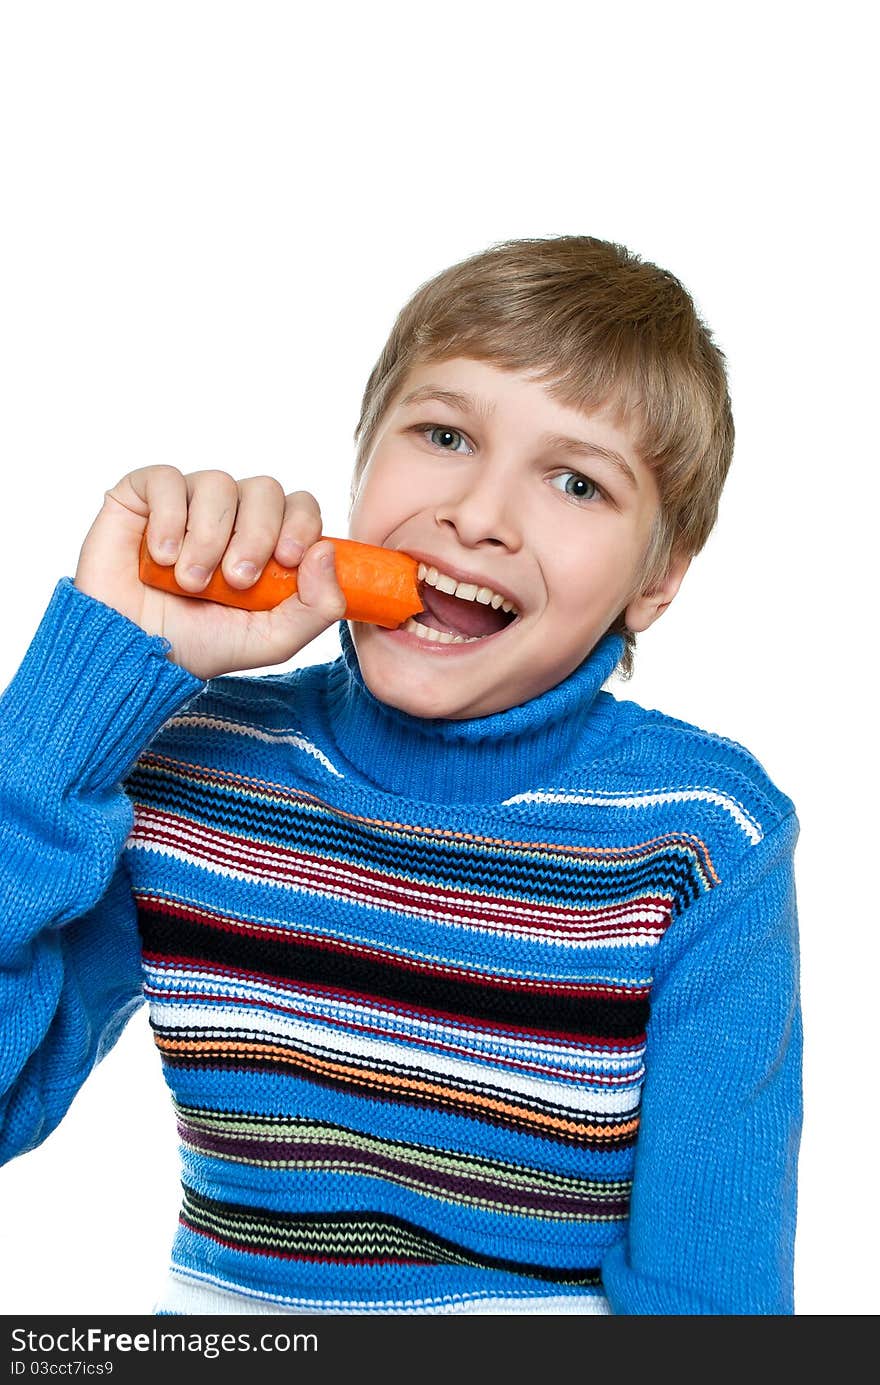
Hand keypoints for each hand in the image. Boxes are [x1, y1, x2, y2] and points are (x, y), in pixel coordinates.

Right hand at [73, 466, 345, 678]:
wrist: (131, 651)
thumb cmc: (200, 644)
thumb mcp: (271, 640)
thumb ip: (316, 608)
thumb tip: (327, 551)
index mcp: (266, 541)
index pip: (300, 505)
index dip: (301, 523)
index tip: (289, 559)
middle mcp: (231, 515)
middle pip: (265, 489)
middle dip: (257, 535)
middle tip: (236, 580)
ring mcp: (188, 502)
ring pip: (218, 483)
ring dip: (209, 538)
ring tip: (190, 582)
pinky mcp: (144, 495)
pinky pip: (168, 479)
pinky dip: (169, 519)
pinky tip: (159, 557)